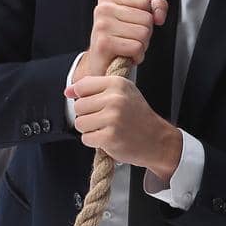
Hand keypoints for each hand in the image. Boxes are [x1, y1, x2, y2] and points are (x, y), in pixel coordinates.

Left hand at [64, 73, 182, 178]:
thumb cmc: (138, 117)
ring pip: (80, 123)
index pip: (83, 86)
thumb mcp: (122, 93)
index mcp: (117, 84)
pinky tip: (108, 138)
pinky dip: (94, 141)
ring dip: (90, 130)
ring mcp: (112, 118)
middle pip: (78, 106)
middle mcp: (115, 99)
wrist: (157, 140)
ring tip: (106, 129)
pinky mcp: (109, 137)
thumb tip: (68, 91)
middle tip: (104, 120)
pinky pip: (86, 138)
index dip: (82, 97)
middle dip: (87, 115)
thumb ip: (95, 88)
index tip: (92, 105)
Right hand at [71, 0, 168, 80]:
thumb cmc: (121, 41)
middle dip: (145, 34)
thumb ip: (156, 8)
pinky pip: (137, 47)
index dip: (147, 16)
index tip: (133, 25)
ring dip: (142, 46)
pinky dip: (137, 56)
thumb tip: (159, 16)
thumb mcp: (138, 18)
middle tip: (129, 40)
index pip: (145, 0)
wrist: (100, 65)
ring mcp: (102, 26)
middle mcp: (103, 8)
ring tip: (128, 49)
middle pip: (146, 18)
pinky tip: (126, 57)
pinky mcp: (104, 44)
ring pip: (144, 33)